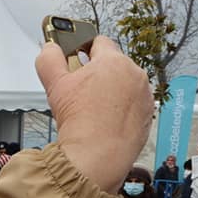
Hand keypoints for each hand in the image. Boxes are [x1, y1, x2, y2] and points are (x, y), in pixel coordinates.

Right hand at [36, 36, 152, 193]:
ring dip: (111, 91)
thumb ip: (49, 59)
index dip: (83, 50)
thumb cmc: (80, 121)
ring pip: (124, 84)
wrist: (97, 155)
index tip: (75, 60)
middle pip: (112, 64)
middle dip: (97, 73)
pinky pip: (133, 104)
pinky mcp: (148, 114)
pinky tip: (105, 120)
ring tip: (92, 109)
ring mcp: (144, 95)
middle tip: (79, 91)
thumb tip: (49, 48)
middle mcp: (134, 74)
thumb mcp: (55, 85)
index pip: (98, 42)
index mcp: (113, 61)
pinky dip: (121, 109)